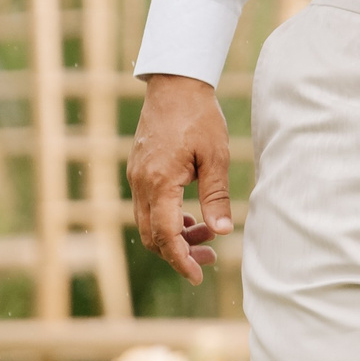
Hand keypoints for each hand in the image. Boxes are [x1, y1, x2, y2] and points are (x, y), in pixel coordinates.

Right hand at [128, 75, 232, 283]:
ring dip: (174, 235)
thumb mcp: (216, 156)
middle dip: (180, 253)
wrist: (175, 84)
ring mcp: (136, 176)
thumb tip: (222, 232)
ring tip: (206, 233)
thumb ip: (216, 196)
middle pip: (153, 236)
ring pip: (148, 223)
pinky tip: (191, 214)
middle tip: (211, 257)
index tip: (198, 276)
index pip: (166, 236)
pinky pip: (147, 206)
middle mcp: (141, 183)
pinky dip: (167, 218)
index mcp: (160, 182)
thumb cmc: (200, 116)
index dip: (181, 260)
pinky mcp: (138, 169)